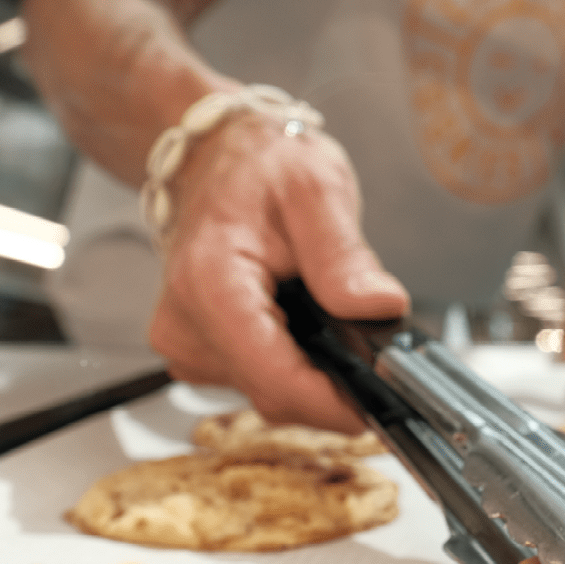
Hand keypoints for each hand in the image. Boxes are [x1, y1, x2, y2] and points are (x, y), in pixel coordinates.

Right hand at [146, 113, 407, 431]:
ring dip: (311, 373)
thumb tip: (379, 307)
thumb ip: (344, 256)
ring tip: (330, 318)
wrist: (220, 157)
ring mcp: (186, 342)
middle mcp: (185, 322)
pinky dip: (292, 364)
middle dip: (330, 384)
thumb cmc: (262, 166)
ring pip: (267, 393)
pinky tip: (303, 326)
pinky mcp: (196, 352)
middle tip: (372, 344)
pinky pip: (256, 381)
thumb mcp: (317, 191)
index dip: (329, 402)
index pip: (271, 374)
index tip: (377, 405)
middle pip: (271, 393)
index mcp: (209, 282)